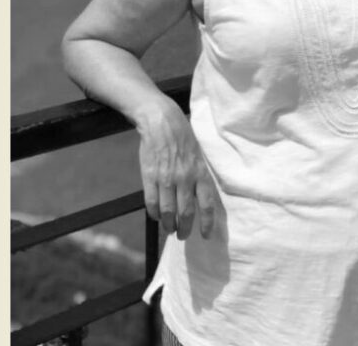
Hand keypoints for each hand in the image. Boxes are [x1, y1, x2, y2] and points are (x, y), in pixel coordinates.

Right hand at [136, 99, 219, 239]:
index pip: (207, 204)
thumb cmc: (182, 138)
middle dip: (184, 229)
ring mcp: (166, 178)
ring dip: (168, 224)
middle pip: (186, 213)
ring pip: (167, 211)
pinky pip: (151, 202)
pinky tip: (155, 216)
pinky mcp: (149, 176)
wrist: (161, 121)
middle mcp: (185, 178)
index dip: (207, 223)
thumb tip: (200, 201)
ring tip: (169, 229)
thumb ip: (199, 178)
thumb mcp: (198, 157)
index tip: (206, 235)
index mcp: (200, 173)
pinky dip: (153, 213)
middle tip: (182, 235)